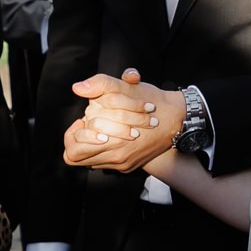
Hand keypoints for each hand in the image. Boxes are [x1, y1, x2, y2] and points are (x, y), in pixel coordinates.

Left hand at [61, 69, 179, 172]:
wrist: (177, 119)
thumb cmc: (152, 101)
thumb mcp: (127, 87)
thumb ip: (101, 84)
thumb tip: (78, 87)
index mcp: (111, 142)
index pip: (73, 152)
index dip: (73, 135)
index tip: (83, 121)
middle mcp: (116, 158)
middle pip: (78, 158)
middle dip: (79, 141)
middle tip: (88, 125)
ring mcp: (123, 164)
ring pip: (90, 162)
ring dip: (90, 146)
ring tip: (99, 129)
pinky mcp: (129, 166)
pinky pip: (105, 163)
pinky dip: (103, 149)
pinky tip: (111, 135)